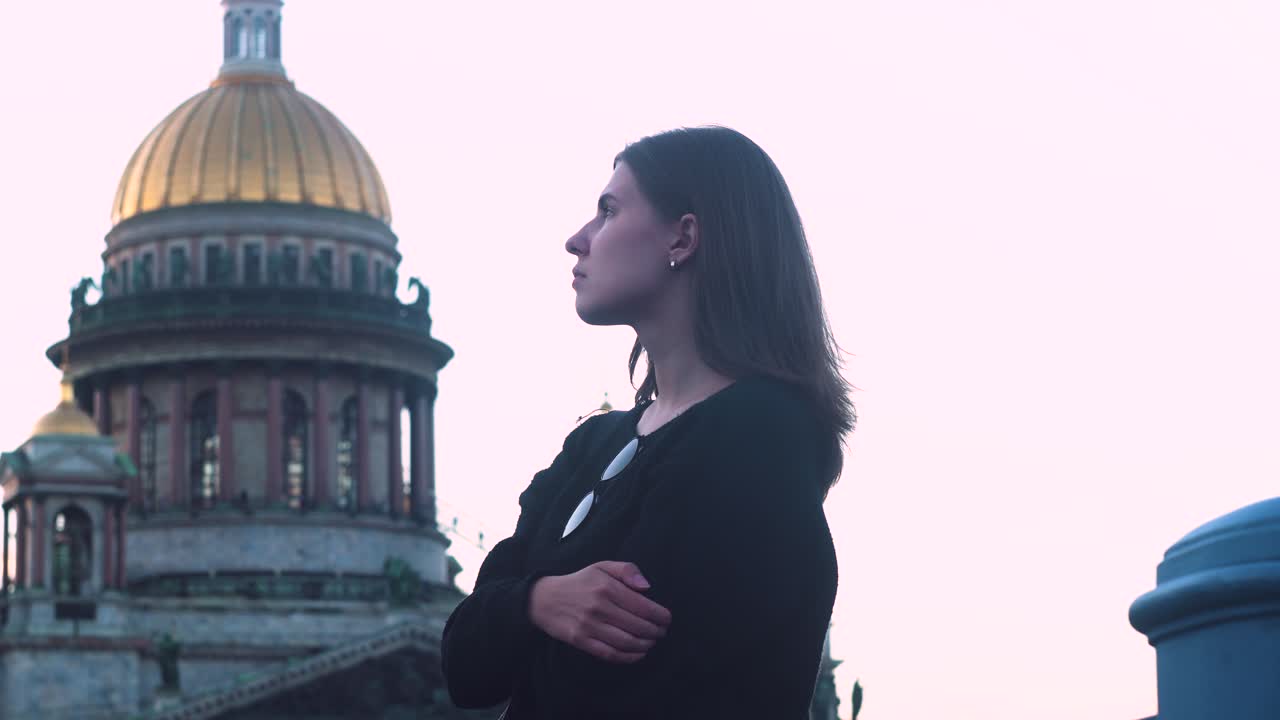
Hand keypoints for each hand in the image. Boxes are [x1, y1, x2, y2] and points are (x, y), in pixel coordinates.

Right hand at [529, 561, 672, 663]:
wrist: (544, 599)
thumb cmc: (579, 582)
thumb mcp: (601, 567)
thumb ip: (627, 570)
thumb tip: (647, 587)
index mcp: (607, 587)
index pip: (643, 606)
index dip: (660, 616)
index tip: (667, 619)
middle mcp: (599, 607)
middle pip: (638, 626)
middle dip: (656, 632)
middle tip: (661, 632)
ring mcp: (589, 626)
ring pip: (626, 642)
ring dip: (645, 645)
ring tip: (651, 642)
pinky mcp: (581, 641)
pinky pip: (610, 654)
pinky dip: (629, 658)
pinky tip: (638, 654)